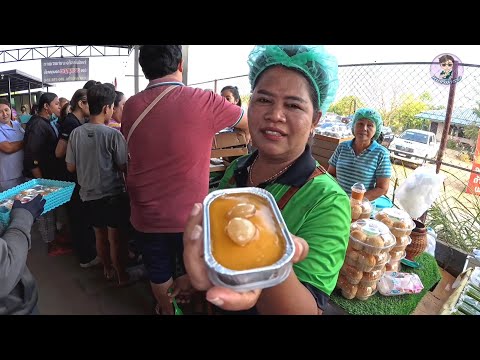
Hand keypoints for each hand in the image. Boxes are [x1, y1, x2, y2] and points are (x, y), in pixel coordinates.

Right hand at [12, 194, 45, 218]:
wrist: (22, 221)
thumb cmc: (20, 211)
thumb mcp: (16, 204)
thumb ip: (17, 201)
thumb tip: (17, 199)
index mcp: (34, 202)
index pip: (39, 197)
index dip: (39, 196)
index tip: (40, 195)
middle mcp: (38, 207)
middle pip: (43, 202)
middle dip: (43, 200)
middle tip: (43, 200)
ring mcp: (38, 213)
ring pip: (42, 209)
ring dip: (42, 207)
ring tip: (41, 206)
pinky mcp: (37, 218)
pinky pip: (39, 214)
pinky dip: (39, 213)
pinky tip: (37, 213)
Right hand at [169, 274, 194, 303]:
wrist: (196, 280)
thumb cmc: (186, 281)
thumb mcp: (179, 287)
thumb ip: (174, 292)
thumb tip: (169, 295)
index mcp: (175, 284)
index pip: (171, 290)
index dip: (170, 295)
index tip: (171, 301)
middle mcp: (179, 287)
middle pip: (176, 295)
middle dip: (177, 299)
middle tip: (178, 301)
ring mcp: (184, 290)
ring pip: (181, 297)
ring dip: (182, 300)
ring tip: (183, 301)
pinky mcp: (189, 292)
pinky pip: (187, 297)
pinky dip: (187, 299)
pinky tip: (187, 301)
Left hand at [183, 203, 308, 311]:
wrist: (262, 250)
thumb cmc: (273, 256)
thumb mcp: (287, 253)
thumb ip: (296, 250)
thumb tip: (299, 246)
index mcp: (247, 289)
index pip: (238, 299)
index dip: (226, 299)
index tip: (214, 294)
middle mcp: (224, 281)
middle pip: (202, 277)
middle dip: (194, 256)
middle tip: (198, 233)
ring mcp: (211, 266)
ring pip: (192, 258)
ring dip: (191, 236)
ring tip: (198, 213)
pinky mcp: (204, 250)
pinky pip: (192, 243)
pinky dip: (193, 225)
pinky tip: (199, 208)